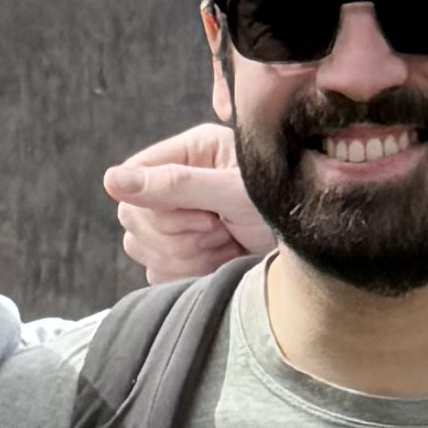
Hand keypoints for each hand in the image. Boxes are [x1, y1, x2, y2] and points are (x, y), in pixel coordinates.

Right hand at [102, 123, 272, 283]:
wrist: (316, 250)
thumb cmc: (287, 208)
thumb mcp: (234, 193)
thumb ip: (175, 185)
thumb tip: (111, 180)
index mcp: (191, 152)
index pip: (133, 178)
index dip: (160, 206)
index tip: (203, 215)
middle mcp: (180, 183)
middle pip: (133, 218)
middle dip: (179, 235)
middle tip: (222, 231)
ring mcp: (180, 219)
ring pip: (142, 248)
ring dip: (187, 256)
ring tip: (227, 246)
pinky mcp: (184, 252)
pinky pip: (156, 272)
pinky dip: (188, 274)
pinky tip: (221, 264)